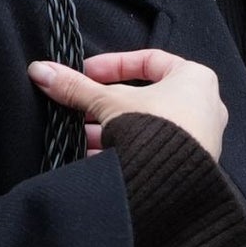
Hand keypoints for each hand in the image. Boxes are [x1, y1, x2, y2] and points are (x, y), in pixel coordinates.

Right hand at [27, 49, 228, 163]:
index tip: (86, 73)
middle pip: (144, 97)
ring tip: (81, 137)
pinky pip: (152, 152)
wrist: (173, 186)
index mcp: (195, 79)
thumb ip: (76, 87)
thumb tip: (41, 71)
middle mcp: (203, 108)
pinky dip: (125, 152)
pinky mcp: (189, 168)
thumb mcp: (108, 102)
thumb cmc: (157, 132)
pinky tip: (97, 161)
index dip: (112, 65)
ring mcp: (199, 140)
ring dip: (111, 131)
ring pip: (146, 127)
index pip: (148, 60)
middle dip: (106, 104)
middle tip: (79, 108)